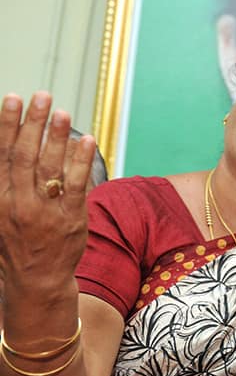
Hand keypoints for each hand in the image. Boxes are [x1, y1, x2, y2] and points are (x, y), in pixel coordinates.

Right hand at [0, 93, 94, 293]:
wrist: (35, 280)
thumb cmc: (15, 241)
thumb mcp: (0, 213)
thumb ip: (3, 179)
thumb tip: (7, 146)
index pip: (1, 154)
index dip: (6, 125)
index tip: (13, 98)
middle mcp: (18, 203)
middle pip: (25, 156)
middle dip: (32, 123)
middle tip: (41, 95)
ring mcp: (45, 211)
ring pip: (50, 168)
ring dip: (56, 137)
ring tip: (63, 111)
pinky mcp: (70, 219)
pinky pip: (76, 185)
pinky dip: (81, 161)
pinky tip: (88, 140)